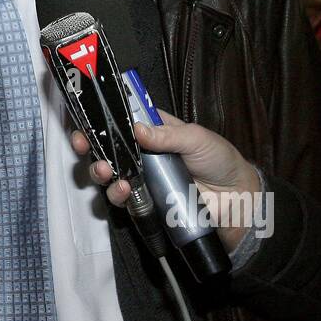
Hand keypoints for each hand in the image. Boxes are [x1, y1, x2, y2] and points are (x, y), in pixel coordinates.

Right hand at [70, 109, 261, 250]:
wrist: (238, 201)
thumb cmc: (220, 161)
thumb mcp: (197, 139)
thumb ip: (168, 134)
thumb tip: (137, 128)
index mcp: (154, 131)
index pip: (122, 119)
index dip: (102, 117)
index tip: (86, 116)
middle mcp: (143, 154)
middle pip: (107, 147)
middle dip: (89, 144)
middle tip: (82, 143)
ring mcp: (142, 180)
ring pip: (109, 174)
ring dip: (99, 171)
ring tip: (104, 171)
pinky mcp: (146, 204)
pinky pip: (124, 200)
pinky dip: (118, 195)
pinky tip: (123, 190)